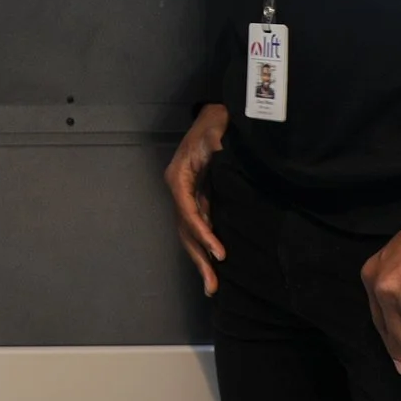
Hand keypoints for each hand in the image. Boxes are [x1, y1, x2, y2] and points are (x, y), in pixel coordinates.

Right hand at [163, 104, 228, 294]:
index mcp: (179, 176)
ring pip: (189, 233)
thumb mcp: (218, 132)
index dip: (203, 234)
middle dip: (199, 259)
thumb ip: (219, 147)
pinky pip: (197, 225)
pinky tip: (212, 262)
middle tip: (212, 287)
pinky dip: (203, 245)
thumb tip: (222, 158)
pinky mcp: (197, 196)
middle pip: (185, 230)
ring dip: (199, 259)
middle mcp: (178, 189)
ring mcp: (185, 195)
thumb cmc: (216, 122)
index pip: (189, 212)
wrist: (214, 114)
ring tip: (211, 286)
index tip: (219, 254)